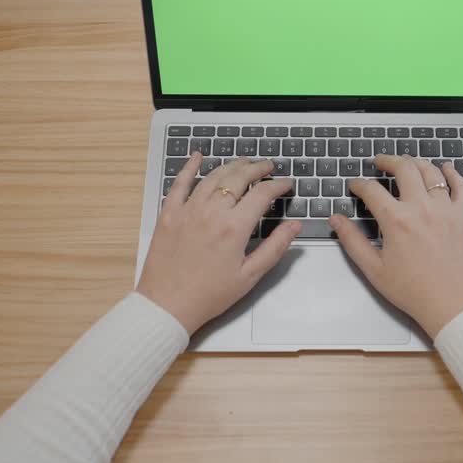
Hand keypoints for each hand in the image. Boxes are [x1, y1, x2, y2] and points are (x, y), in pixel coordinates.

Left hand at [137, 155, 300, 333]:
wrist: (167, 305)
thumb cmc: (209, 295)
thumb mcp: (249, 276)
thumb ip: (275, 247)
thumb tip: (295, 226)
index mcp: (234, 228)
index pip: (262, 194)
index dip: (278, 185)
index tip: (286, 184)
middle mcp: (211, 212)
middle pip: (238, 178)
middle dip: (257, 168)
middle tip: (267, 166)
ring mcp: (188, 210)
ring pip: (213, 177)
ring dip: (230, 166)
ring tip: (243, 162)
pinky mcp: (169, 214)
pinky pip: (179, 183)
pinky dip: (189, 167)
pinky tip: (197, 157)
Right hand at [330, 155, 462, 336]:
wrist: (450, 304)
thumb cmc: (413, 290)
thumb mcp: (373, 269)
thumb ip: (352, 241)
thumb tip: (336, 220)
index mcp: (397, 220)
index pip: (372, 190)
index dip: (359, 184)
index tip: (355, 185)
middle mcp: (422, 208)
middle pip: (404, 168)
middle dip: (388, 160)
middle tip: (379, 161)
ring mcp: (446, 209)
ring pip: (431, 172)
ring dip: (416, 162)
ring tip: (406, 161)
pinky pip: (461, 186)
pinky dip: (453, 173)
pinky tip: (445, 168)